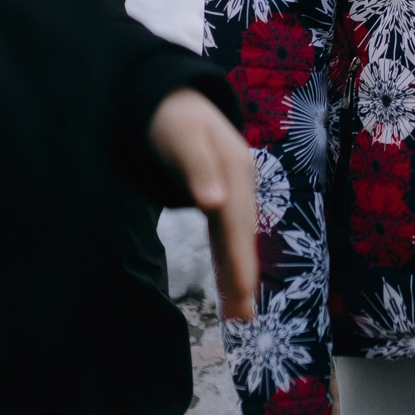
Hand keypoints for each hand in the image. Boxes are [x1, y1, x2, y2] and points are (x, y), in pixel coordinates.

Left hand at [147, 86, 260, 320]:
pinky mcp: (221, 198)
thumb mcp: (182, 137)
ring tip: (239, 314)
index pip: (236, 221)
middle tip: (243, 317)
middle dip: (242, 275)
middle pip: (241, 234)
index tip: (242, 291)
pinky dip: (229, 259)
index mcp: (235, 169)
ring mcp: (233, 191)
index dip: (240, 257)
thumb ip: (197, 169)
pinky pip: (226, 234)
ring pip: (235, 238)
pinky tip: (230, 284)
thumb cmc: (173, 118)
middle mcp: (240, 183)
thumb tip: (214, 203)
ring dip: (237, 274)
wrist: (171, 97)